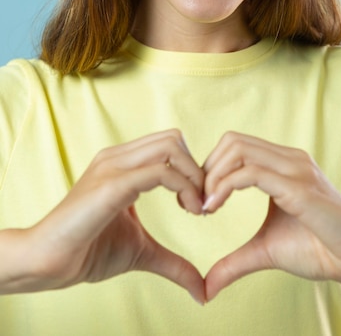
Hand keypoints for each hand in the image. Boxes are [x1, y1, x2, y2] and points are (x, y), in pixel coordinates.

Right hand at [20, 130, 204, 301]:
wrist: (50, 262)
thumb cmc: (89, 251)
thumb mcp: (142, 251)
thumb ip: (173, 263)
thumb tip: (202, 290)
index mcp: (123, 163)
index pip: (170, 142)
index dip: (192, 168)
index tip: (198, 203)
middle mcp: (118, 157)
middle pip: (175, 138)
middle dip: (197, 169)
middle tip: (200, 205)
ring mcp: (113, 167)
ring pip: (171, 147)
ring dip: (194, 176)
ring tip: (195, 209)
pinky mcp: (112, 184)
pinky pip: (161, 171)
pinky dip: (185, 187)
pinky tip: (188, 210)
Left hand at [202, 132, 340, 300]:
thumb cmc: (318, 249)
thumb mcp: (265, 250)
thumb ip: (235, 261)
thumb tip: (205, 288)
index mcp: (282, 164)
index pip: (235, 145)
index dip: (210, 168)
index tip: (200, 202)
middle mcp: (288, 159)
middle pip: (232, 140)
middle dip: (206, 169)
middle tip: (198, 203)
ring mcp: (295, 168)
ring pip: (238, 149)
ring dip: (212, 176)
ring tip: (206, 207)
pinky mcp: (298, 186)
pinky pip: (251, 172)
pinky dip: (224, 186)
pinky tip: (214, 208)